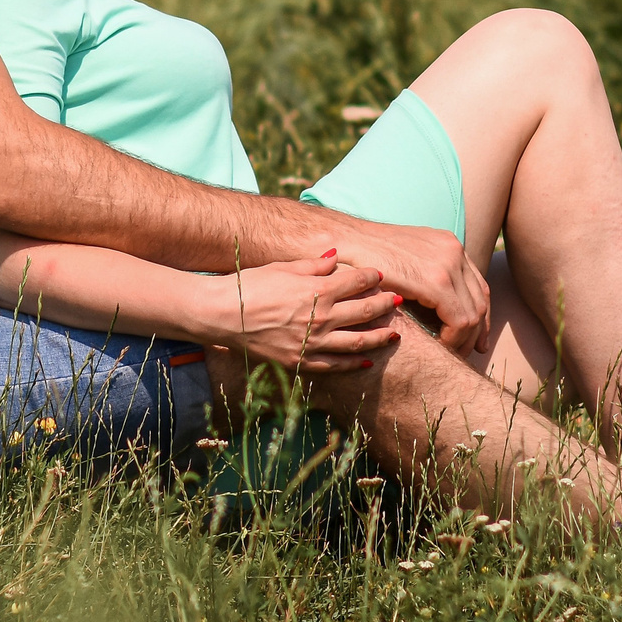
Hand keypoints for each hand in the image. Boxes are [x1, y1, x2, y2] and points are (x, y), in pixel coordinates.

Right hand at [205, 254, 399, 372]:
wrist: (222, 314)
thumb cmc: (250, 285)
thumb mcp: (282, 268)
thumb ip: (313, 265)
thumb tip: (336, 256)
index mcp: (318, 290)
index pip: (356, 281)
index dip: (371, 276)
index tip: (379, 274)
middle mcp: (321, 317)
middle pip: (365, 310)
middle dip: (385, 304)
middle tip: (399, 301)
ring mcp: (313, 342)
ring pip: (358, 341)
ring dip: (380, 336)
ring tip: (396, 333)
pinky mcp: (301, 361)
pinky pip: (335, 365)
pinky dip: (354, 364)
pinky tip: (367, 360)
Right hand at [326, 216, 488, 352]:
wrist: (344, 242)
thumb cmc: (365, 257)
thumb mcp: (404, 263)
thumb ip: (425, 277)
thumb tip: (440, 308)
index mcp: (448, 244)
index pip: (478, 286)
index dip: (480, 315)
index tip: (474, 338)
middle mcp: (454, 250)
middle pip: (480, 300)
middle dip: (476, 331)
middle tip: (467, 351)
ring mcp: (448, 263)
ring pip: (474, 313)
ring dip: (463, 338)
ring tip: (449, 352)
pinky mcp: (437, 281)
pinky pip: (459, 319)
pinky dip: (453, 337)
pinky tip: (438, 344)